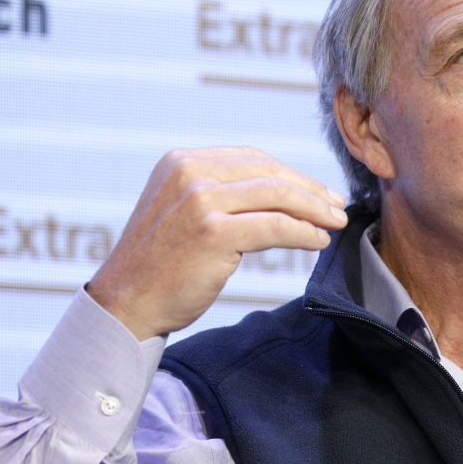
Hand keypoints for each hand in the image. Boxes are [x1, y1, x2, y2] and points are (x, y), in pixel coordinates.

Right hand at [87, 147, 347, 340]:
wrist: (125, 305)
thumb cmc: (159, 266)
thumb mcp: (181, 212)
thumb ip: (219, 194)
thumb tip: (279, 192)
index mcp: (181, 162)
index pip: (251, 158)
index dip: (291, 174)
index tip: (318, 190)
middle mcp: (189, 173)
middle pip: (268, 172)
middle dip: (310, 189)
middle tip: (337, 205)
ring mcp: (200, 200)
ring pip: (278, 196)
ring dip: (315, 209)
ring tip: (336, 222)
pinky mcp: (214, 232)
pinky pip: (276, 226)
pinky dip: (304, 232)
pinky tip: (318, 241)